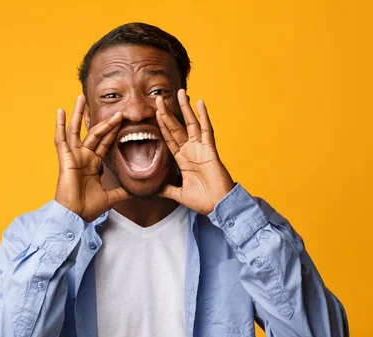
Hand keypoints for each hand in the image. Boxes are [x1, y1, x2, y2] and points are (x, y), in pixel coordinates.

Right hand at [54, 94, 129, 221]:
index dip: (113, 131)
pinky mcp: (65, 159)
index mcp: (93, 164)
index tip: (123, 119)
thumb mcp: (111, 197)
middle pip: (94, 133)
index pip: (105, 142)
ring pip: (76, 130)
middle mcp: (83, 157)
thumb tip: (136, 191)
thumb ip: (122, 191)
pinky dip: (60, 125)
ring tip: (81, 97)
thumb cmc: (88, 208)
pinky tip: (60, 111)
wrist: (75, 216)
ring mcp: (74, 156)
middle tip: (117, 108)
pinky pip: (61, 139)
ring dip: (78, 113)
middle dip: (106, 121)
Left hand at [155, 89, 234, 214]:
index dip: (162, 126)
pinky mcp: (210, 150)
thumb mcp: (178, 195)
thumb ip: (166, 189)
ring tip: (179, 92)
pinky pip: (207, 130)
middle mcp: (191, 151)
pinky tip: (200, 103)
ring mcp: (201, 149)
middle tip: (158, 98)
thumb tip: (152, 189)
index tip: (154, 113)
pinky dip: (204, 116)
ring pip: (191, 124)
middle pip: (176, 128)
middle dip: (167, 113)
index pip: (169, 139)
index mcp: (183, 160)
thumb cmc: (203, 201)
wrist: (219, 207)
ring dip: (184, 108)